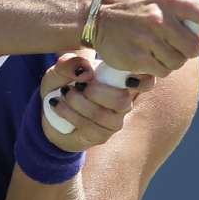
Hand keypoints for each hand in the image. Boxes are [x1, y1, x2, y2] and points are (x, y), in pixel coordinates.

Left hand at [41, 51, 155, 151]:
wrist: (51, 110)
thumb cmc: (64, 82)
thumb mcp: (62, 68)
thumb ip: (70, 63)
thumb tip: (87, 73)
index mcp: (122, 79)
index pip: (147, 81)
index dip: (143, 80)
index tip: (124, 77)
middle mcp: (124, 100)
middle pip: (123, 101)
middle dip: (97, 92)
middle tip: (78, 85)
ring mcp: (114, 120)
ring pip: (104, 116)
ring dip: (79, 103)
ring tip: (65, 93)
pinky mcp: (101, 136)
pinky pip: (88, 127)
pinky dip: (69, 113)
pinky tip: (57, 104)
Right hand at [91, 0, 198, 76]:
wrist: (97, 15)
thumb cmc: (138, 8)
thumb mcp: (163, 3)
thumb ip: (189, 20)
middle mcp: (159, 18)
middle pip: (194, 47)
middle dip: (189, 49)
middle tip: (176, 43)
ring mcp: (147, 39)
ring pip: (178, 63)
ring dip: (172, 60)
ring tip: (157, 47)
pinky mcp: (136, 58)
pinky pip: (161, 72)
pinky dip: (158, 68)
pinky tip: (146, 55)